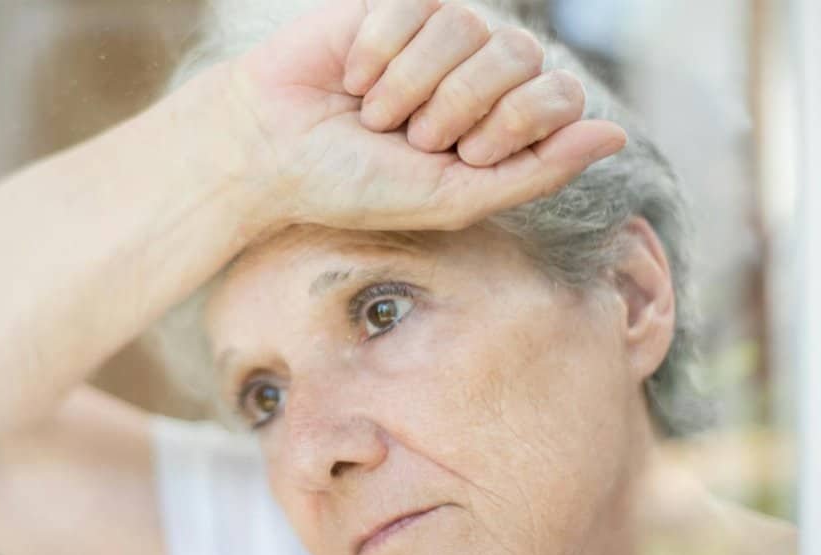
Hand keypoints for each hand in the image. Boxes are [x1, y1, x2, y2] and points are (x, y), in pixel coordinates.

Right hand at [223, 0, 626, 231]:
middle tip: (409, 137)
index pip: (558, 93)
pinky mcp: (398, 2)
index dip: (510, 123)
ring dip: (411, 83)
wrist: (274, 151)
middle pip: (519, 56)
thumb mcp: (452, 199)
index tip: (459, 155)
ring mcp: (441, 32)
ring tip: (375, 111)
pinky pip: (419, 6)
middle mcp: (481, 69)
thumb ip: (537, 172)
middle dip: (454, 108)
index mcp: (503, 119)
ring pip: (469, 27)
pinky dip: (379, 52)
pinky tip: (353, 75)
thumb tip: (617, 135)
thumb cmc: (356, 185)